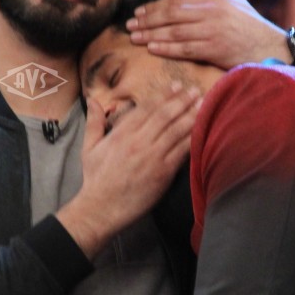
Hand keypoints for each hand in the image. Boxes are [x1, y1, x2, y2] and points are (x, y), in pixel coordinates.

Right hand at [57, 83, 198, 257]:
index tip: (176, 86)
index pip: (147, 107)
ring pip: (176, 130)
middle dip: (182, 101)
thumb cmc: (95, 179)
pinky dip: (193, 138)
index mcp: (122, 133)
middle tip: (194, 90)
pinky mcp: (163, 172)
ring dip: (191, 115)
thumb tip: (93, 100)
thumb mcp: (89, 147)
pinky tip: (204, 129)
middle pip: (165, 115)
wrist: (101, 208)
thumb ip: (94, 122)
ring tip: (204, 104)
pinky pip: (182, 151)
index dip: (164, 95)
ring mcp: (152, 156)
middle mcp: (138, 141)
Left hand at [127, 0, 289, 69]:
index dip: (155, 6)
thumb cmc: (250, 26)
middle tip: (129, 24)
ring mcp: (213, 31)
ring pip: (175, 31)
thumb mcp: (233, 1)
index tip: (138, 12)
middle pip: (171, 13)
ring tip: (134, 37)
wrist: (271, 48)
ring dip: (151, 34)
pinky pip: (185, 49)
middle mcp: (212, 12)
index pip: (177, 0)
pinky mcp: (215, 49)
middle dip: (147, 19)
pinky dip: (167, 48)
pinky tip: (152, 49)